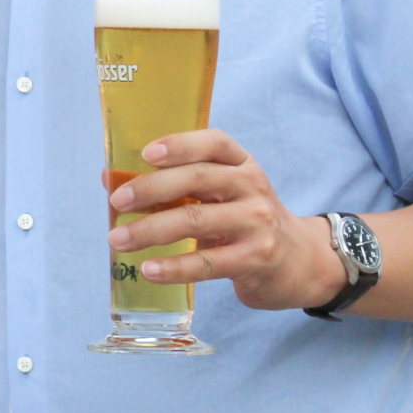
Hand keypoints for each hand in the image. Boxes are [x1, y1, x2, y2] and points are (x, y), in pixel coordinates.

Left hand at [105, 129, 347, 312]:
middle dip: (152, 188)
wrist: (301, 263)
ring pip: (196, 221)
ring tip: (118, 239)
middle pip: (198, 179)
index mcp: (243, 165)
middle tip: (118, 201)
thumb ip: (176, 185)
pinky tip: (148, 269)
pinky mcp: (255, 260)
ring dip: (151, 230)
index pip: (215, 143)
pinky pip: (207, 263)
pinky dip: (174, 266)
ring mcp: (256, 224)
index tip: (146, 153)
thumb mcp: (223, 196)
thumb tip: (111, 179)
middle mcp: (252, 188)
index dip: (180, 144)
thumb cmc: (247, 223)